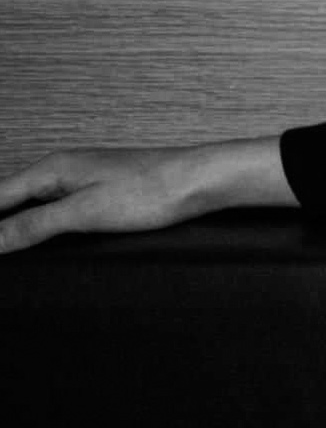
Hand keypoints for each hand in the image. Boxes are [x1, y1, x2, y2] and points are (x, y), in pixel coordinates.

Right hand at [0, 138, 293, 254]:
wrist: (202, 181)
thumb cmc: (152, 190)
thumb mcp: (84, 212)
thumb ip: (34, 225)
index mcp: (51, 170)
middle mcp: (63, 170)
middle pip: (11, 200)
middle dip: (1, 228)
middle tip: (3, 257)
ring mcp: (84, 179)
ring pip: (35, 204)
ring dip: (19, 226)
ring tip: (11, 251)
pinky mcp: (103, 191)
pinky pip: (59, 208)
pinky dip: (44, 225)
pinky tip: (47, 242)